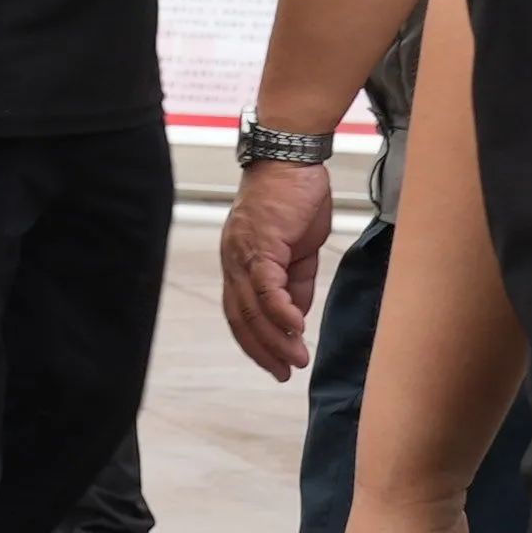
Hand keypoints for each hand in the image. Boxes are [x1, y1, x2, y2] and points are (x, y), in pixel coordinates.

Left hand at [219, 155, 333, 381]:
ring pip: (251, 307)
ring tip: (296, 359)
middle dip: (262, 349)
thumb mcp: (298, 251)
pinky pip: (267, 286)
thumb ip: (295, 285)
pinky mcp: (260, 244)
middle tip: (283, 373)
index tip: (274, 364)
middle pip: (240, 317)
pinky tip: (296, 329)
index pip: (239, 313)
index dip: (255, 342)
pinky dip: (281, 311)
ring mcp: (243, 253)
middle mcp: (233, 261)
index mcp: (239, 263)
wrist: (292, 159)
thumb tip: (297, 320)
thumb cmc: (293, 199)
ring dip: (274, 338)